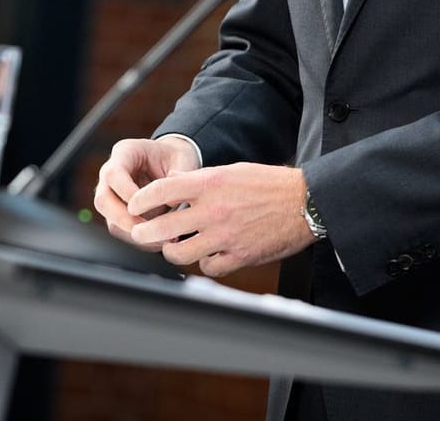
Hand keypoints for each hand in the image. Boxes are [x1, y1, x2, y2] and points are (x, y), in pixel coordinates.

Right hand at [92, 135, 199, 249]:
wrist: (174, 162)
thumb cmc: (177, 158)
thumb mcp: (182, 159)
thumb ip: (178, 176)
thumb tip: (171, 199)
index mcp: (125, 153)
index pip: (114, 174)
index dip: (127, 193)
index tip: (146, 205)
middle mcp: (111, 174)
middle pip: (103, 200)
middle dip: (123, 219)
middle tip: (147, 230)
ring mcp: (112, 194)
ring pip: (109, 219)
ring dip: (132, 232)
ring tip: (159, 239)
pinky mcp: (118, 212)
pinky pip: (120, 229)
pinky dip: (137, 238)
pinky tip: (157, 241)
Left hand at [127, 162, 316, 276]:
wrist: (305, 202)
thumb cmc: (270, 184)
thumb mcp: (233, 171)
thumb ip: (201, 180)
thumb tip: (173, 185)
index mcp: (211, 184)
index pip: (162, 191)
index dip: (141, 200)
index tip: (134, 205)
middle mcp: (214, 211)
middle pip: (163, 228)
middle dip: (144, 232)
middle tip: (140, 233)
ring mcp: (225, 236)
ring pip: (180, 253)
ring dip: (172, 250)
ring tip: (173, 246)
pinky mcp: (239, 256)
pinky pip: (208, 267)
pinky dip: (205, 263)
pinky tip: (208, 255)